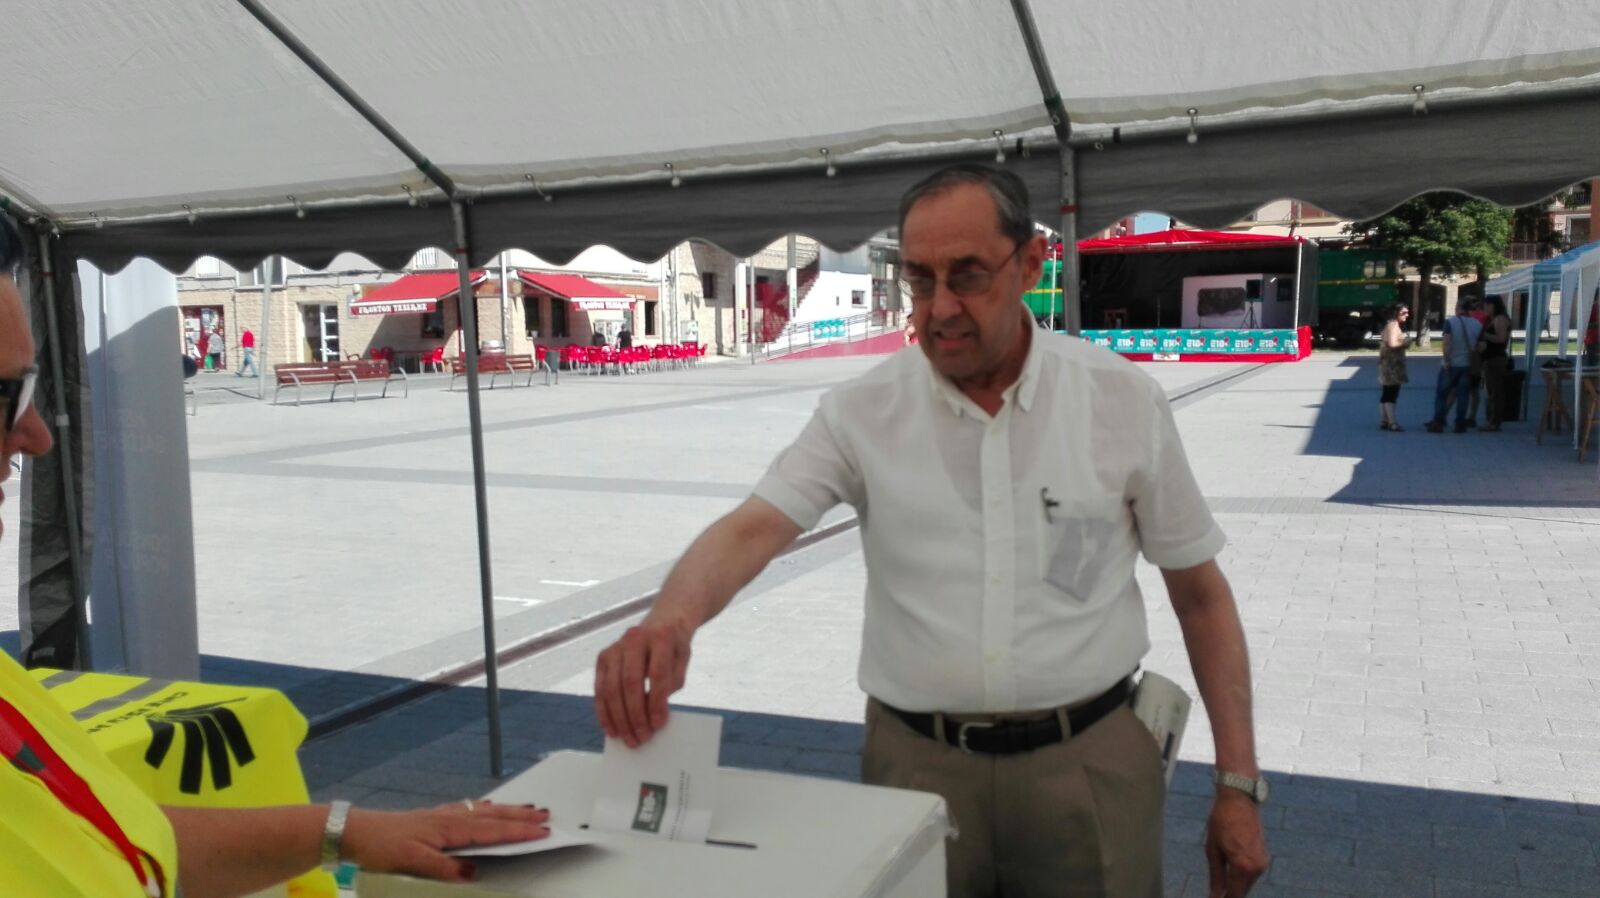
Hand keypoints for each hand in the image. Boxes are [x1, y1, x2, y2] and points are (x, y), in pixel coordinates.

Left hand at [341, 800, 549, 881]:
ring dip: (508, 810)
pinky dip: (486, 808)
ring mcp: (442, 815)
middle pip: (494, 815)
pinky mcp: (434, 818)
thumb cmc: (381, 844)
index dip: (520, 831)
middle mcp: (450, 817)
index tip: (543, 831)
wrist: (356, 831)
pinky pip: (469, 809)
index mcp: (450, 826)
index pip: (493, 829)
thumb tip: (472, 872)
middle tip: (546, 815)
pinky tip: (487, 808)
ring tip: (528, 808)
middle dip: (522, 815)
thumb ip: (444, 868)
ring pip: (484, 810)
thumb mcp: (412, 861)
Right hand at [594, 618, 693, 746]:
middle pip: (630, 682)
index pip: (657, 674)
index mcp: (660, 637)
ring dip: (619, 718)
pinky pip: (600, 689)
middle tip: (642, 738)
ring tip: (629, 739)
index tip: (658, 725)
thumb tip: (654, 715)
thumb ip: (671, 684)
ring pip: (612, 688)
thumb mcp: (682, 661)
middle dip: (635, 714)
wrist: (662, 623)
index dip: (656, 702)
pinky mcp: (603, 658)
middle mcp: (634, 639)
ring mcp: (615, 648)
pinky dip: (604, 712)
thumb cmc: (673, 648)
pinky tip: (612, 729)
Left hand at [1205, 792, 1268, 896]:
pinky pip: (1252, 874)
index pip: (1234, 895)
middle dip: (1229, 895)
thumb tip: (1215, 895)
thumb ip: (1215, 876)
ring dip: (1236, 886)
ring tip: (1220, 888)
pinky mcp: (1264, 857)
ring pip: (1247, 883)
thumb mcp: (1213, 849)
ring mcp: (1262, 863)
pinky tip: (1230, 874)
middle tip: (1215, 894)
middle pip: (1242, 892)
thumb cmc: (1221, 822)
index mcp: (1242, 867)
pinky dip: (1241, 876)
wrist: (1239, 801)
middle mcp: (1256, 868)